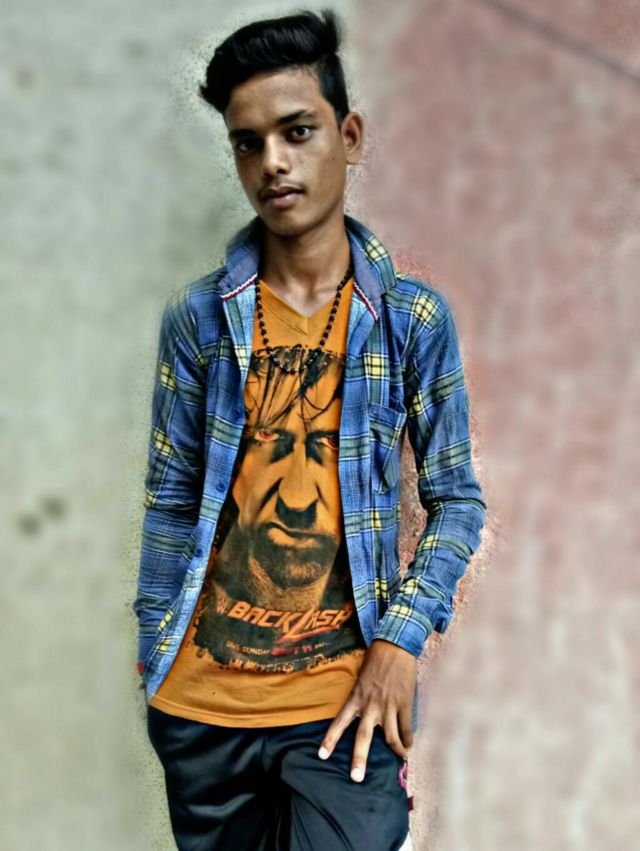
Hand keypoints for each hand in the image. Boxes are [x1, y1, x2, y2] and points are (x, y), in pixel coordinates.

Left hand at [317, 639, 416, 782]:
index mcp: (356, 697)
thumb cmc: (377, 659)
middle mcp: (370, 705)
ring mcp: (388, 705)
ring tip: (400, 759)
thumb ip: (363, 698)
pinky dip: (408, 739)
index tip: (322, 756)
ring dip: (396, 752)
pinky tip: (409, 745)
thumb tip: (365, 715)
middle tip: (356, 778)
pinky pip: (406, 728)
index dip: (330, 740)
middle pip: (362, 738)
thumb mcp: (362, 678)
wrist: (395, 644)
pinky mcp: (404, 703)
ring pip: (390, 738)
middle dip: (359, 759)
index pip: (339, 722)